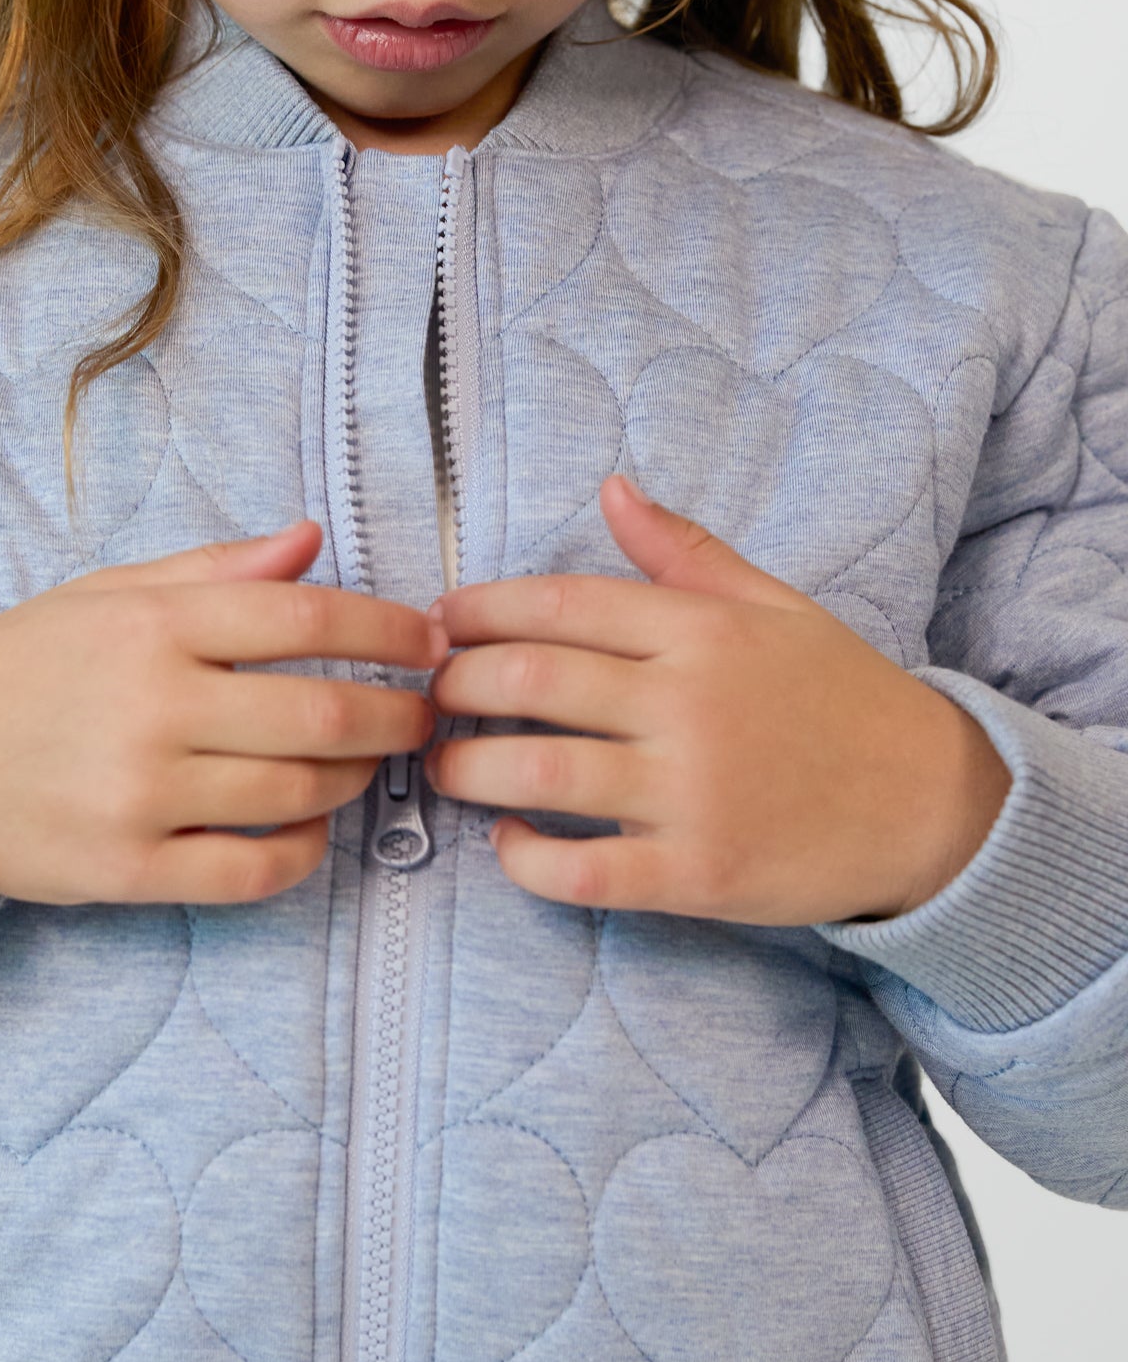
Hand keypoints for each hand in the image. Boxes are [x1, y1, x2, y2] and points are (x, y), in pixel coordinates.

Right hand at [0, 520, 444, 904]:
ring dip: (355, 781)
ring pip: (296, 795)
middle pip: (321, 715)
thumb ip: (213, 568)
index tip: (428, 642)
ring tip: (367, 765)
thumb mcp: (106, 594)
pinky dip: (303, 852)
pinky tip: (312, 829)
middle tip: (424, 714)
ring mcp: (139, 796)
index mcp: (151, 626)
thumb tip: (310, 541)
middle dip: (397, 716)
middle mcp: (152, 708)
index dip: (386, 631)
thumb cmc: (23, 666)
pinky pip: (251, 870)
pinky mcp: (126, 870)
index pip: (304, 619)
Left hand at [423, 476, 1012, 925]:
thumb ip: (684, 551)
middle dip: (454, 686)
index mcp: (702, 630)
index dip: (478, 610)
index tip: (438, 624)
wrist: (935, 805)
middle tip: (427, 698)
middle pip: (530, 680)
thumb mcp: (775, 606)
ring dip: (466, 771)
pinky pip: (582, 870)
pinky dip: (526, 860)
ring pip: (539, 773)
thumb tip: (610, 488)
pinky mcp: (698, 873)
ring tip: (442, 768)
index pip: (559, 605)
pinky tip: (509, 843)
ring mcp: (692, 792)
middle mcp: (689, 703)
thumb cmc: (842, 698)